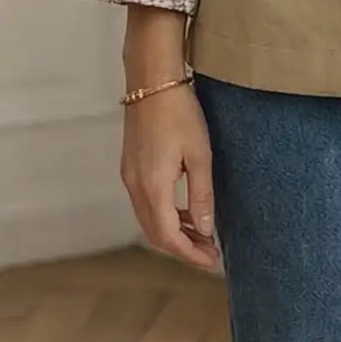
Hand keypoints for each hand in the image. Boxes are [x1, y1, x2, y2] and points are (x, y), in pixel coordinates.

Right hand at [120, 86, 221, 272]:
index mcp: (152, 185)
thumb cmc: (180, 113)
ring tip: (202, 235)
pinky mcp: (130, 167)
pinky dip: (165, 215)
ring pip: (148, 220)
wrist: (152, 81)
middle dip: (182, 248)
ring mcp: (129, 176)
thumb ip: (201, 195)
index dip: (189, 253)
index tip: (211, 261)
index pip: (167, 235)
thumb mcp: (200, 155)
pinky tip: (185, 212)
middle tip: (210, 252)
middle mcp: (134, 185)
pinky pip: (145, 204)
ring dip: (173, 232)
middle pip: (155, 233)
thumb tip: (204, 229)